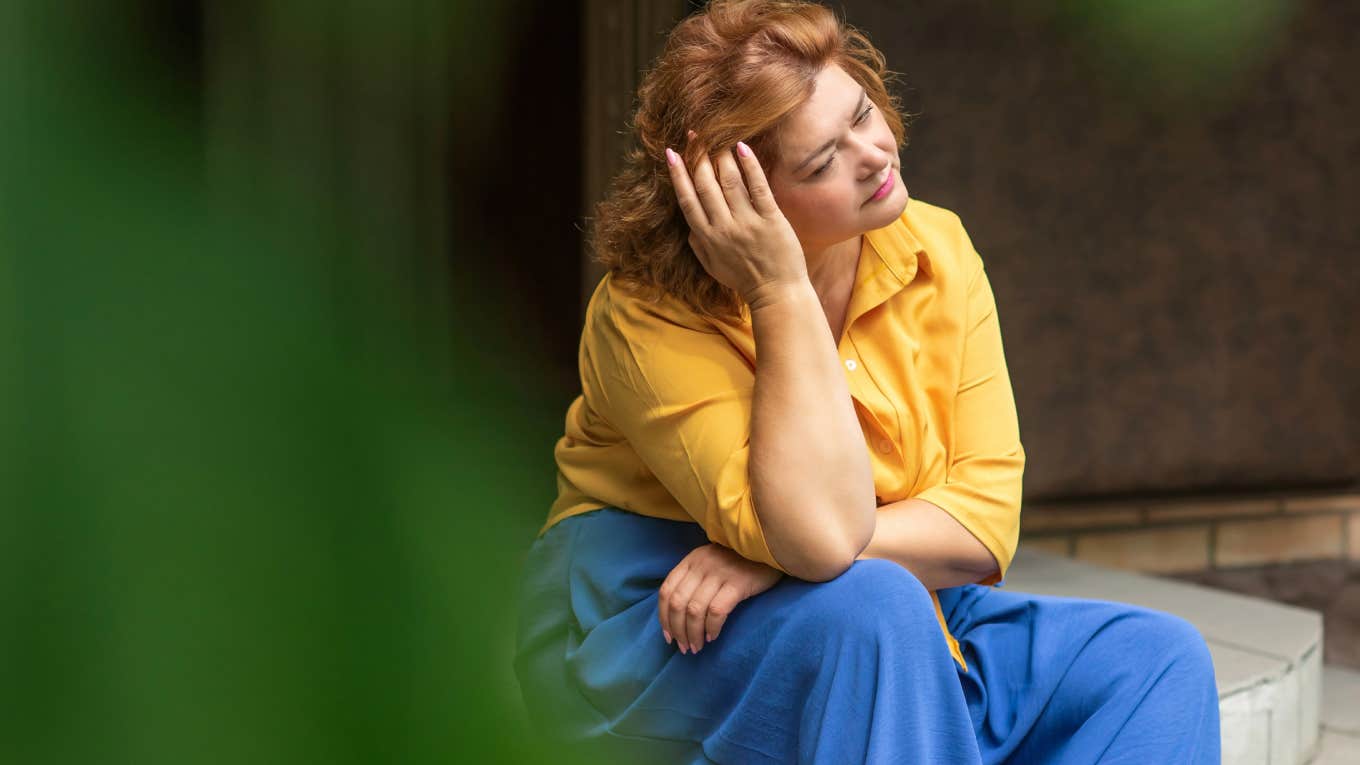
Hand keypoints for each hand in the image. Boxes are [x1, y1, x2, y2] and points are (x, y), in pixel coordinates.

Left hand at [658, 542, 783, 654]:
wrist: (770, 549)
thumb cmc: (740, 561)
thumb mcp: (711, 563)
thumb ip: (694, 579)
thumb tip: (678, 615)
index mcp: (691, 560)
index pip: (666, 591)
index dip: (663, 617)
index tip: (669, 636)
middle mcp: (701, 565)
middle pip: (678, 603)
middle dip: (677, 630)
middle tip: (684, 647)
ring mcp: (719, 573)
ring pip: (695, 610)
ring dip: (693, 633)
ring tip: (697, 647)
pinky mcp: (738, 583)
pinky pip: (717, 611)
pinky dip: (711, 628)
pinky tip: (713, 636)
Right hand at [665, 131, 807, 307]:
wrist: (777, 294)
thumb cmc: (744, 280)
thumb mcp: (712, 267)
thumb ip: (698, 245)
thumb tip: (689, 226)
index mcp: (707, 238)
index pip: (687, 200)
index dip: (678, 175)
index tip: (672, 153)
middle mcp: (723, 228)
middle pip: (705, 185)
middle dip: (697, 157)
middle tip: (694, 134)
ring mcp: (747, 223)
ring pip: (729, 182)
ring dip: (720, 156)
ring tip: (716, 136)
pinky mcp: (771, 219)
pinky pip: (758, 187)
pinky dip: (749, 166)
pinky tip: (742, 147)